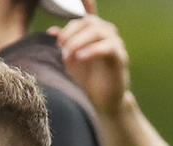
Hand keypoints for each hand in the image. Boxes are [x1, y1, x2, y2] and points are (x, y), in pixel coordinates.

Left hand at [49, 0, 131, 115]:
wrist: (102, 101)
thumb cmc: (86, 80)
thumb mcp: (70, 61)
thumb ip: (64, 45)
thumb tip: (52, 31)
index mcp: (94, 33)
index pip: (84, 17)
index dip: (70, 25)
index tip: (56, 39)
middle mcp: (107, 35)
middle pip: (90, 21)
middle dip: (71, 34)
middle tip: (60, 50)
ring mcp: (115, 44)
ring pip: (99, 31)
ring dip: (79, 42)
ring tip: (67, 57)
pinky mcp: (120, 58)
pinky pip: (109, 47)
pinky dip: (93, 50)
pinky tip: (80, 57)